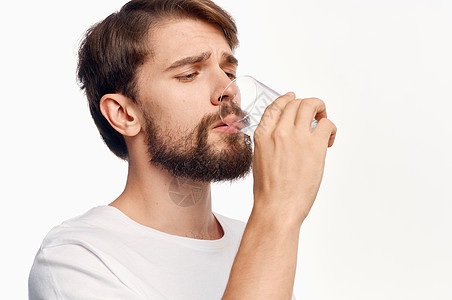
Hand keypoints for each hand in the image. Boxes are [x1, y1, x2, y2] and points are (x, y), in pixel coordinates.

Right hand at [252, 92, 336, 226]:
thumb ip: (269, 144)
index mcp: (262, 135)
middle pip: (295, 102)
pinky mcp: (314, 146)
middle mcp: (278, 132)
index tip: (294, 99)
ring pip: (310, 105)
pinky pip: (326, 124)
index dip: (287, 99)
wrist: (277, 207)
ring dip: (320, 109)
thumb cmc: (269, 191)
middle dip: (307, 105)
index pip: (276, 106)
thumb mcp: (259, 160)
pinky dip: (331, 128)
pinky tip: (329, 141)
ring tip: (323, 121)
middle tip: (315, 115)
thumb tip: (284, 137)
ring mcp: (296, 137)